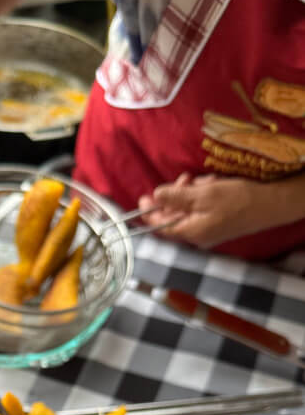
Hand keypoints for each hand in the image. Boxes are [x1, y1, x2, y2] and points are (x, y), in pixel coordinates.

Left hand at [138, 173, 266, 247]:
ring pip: (188, 209)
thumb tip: (155, 196)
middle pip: (174, 216)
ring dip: (193, 192)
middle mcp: (196, 236)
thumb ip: (176, 197)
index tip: (144, 197)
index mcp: (190, 233)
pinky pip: (201, 209)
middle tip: (186, 179)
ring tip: (207, 180)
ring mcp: (207, 231)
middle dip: (177, 195)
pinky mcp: (217, 223)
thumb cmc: (236, 200)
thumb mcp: (202, 195)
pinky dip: (203, 196)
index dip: (149, 212)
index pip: (160, 227)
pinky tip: (214, 185)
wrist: (270, 205)